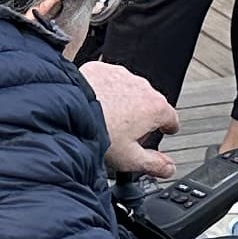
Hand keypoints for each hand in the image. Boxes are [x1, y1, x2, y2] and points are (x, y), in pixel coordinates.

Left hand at [81, 61, 181, 177]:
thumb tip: (168, 169)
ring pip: (127, 90)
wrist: (66, 110)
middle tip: (126, 134)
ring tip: (106, 120)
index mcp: (155, 108)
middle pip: (149, 103)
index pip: (171, 118)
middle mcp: (142, 87)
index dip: (168, 127)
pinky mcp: (100, 69)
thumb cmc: (98, 132)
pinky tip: (92, 105)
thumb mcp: (129, 159)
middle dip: (141, 117)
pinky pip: (106, 81)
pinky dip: (103, 91)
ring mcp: (121, 75)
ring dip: (122, 102)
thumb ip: (154, 164)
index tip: (165, 130)